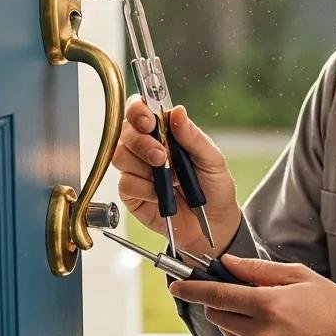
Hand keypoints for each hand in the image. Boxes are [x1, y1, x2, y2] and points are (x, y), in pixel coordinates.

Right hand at [113, 96, 241, 255]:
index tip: (148, 120)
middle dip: (141, 142)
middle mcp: (147, 148)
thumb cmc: (215, 188)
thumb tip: (177, 112)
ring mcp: (137, 170)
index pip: (141, 112)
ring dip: (142, 165)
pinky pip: (125, 183)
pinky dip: (144, 189)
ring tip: (167, 177)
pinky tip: (161, 196)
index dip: (138, 111)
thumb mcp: (213, 160)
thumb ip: (193, 137)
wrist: (214, 224)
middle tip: (161, 156)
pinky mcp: (132, 193)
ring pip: (120, 156)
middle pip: (125, 132)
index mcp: (166, 134)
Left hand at [168, 255, 335, 335]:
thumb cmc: (332, 307)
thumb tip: (228, 263)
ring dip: (233, 317)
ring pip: (226, 330)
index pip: (218, 295)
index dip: (193, 288)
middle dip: (217, 300)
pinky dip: (245, 333)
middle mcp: (261, 333)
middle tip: (237, 291)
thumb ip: (259, 270)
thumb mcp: (300, 276)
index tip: (176, 285)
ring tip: (266, 311)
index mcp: (270, 305)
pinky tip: (272, 328)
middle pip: (216, 313)